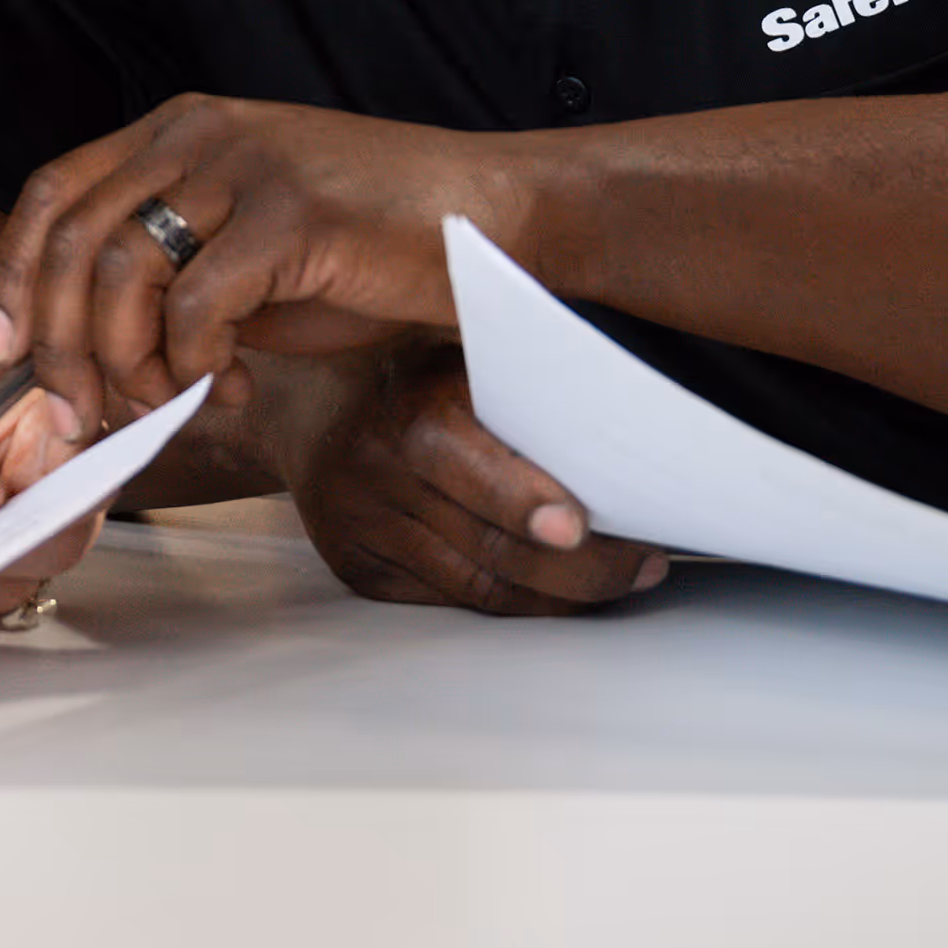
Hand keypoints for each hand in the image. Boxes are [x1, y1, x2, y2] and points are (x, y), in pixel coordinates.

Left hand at [0, 93, 528, 422]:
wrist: (497, 216)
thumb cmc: (375, 243)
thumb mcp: (250, 250)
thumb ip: (172, 279)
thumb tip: (94, 360)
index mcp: (178, 129)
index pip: (53, 192)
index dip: (13, 275)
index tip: (4, 352)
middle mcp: (198, 133)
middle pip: (73, 237)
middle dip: (57, 340)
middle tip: (78, 413)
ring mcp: (244, 166)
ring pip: (123, 269)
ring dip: (125, 359)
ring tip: (162, 403)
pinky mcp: (291, 214)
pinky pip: (197, 302)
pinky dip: (193, 362)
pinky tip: (228, 388)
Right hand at [304, 342, 666, 614]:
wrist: (303, 396)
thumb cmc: (406, 363)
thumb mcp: (456, 344)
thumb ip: (521, 379)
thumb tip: (624, 417)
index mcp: (408, 407)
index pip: (474, 471)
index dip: (531, 505)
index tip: (582, 529)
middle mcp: (375, 469)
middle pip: (493, 548)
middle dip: (584, 569)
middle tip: (644, 562)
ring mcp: (360, 525)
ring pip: (478, 588)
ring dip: (559, 595)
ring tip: (619, 578)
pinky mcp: (355, 565)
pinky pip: (447, 602)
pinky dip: (510, 603)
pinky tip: (551, 589)